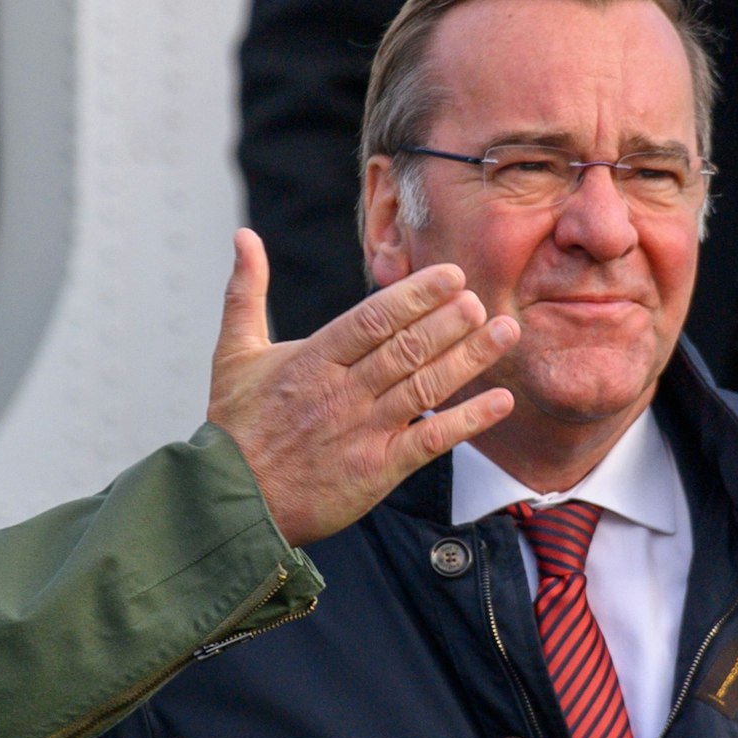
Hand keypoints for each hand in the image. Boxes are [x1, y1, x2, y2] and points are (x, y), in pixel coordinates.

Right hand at [208, 229, 516, 546]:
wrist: (233, 501)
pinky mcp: (376, 470)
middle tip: (482, 299)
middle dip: (450, 321)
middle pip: (406, 348)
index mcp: (312, 360)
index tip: (452, 275)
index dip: (416, 294)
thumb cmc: (235, 425)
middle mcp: (341, 392)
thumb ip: (245, 291)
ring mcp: (361, 431)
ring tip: (504, 332)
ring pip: (424, 386)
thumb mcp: (233, 353)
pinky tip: (501, 400)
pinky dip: (468, 420)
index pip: (373, 318)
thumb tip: (243, 235)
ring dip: (469, 358)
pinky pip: (430, 440)